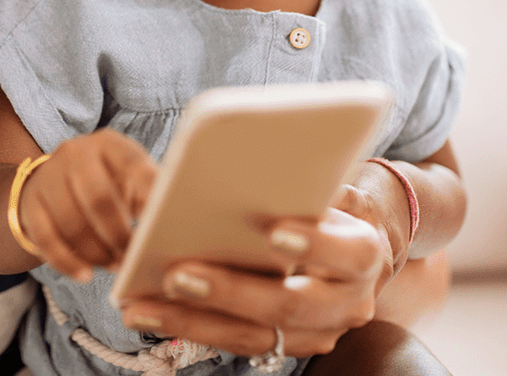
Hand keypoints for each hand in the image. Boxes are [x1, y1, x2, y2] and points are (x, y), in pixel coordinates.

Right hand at [18, 129, 156, 281]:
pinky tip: (84, 274)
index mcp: (109, 143)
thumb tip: (179, 219)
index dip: (149, 194)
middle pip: (98, 198)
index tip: (164, 224)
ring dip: (96, 252)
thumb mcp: (128, 179)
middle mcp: (76, 152)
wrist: (53, 183)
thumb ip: (151, 194)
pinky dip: (67, 262)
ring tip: (113, 266)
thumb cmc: (107, 185)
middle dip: (118, 235)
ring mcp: (49, 176)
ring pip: (72, 222)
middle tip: (131, 259)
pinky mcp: (30, 202)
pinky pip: (46, 238)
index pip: (133, 164)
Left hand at [119, 208, 384, 357]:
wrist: (357, 249)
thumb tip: (262, 161)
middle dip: (230, 291)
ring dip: (193, 321)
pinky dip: (190, 328)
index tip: (273, 230)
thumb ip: (310, 182)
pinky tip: (149, 313)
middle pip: (289, 304)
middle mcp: (347, 303)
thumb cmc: (332, 206)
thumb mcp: (334, 187)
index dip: (314, 244)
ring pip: (254, 334)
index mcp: (363, 254)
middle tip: (178, 274)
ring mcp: (316, 332)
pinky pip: (235, 342)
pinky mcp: (284, 344)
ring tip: (143, 305)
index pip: (346, 253)